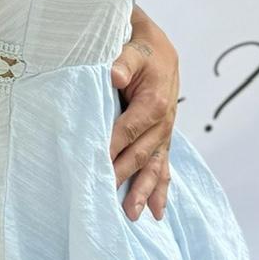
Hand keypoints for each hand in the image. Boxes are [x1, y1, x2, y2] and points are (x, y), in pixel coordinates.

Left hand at [109, 9, 177, 220]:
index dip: (111, 148)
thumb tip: (114, 74)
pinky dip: (161, 188)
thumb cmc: (142, 44)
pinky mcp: (163, 136)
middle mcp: (163, 120)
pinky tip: (156, 211)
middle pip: (140, 154)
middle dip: (124, 177)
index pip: (128, 129)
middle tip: (106, 201)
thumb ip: (124, 59)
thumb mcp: (135, 43)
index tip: (94, 166)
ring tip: (132, 216)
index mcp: (154, 100)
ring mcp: (165, 131)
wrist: (160, 45)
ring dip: (144, 190)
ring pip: (154, 165)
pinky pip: (164, 165)